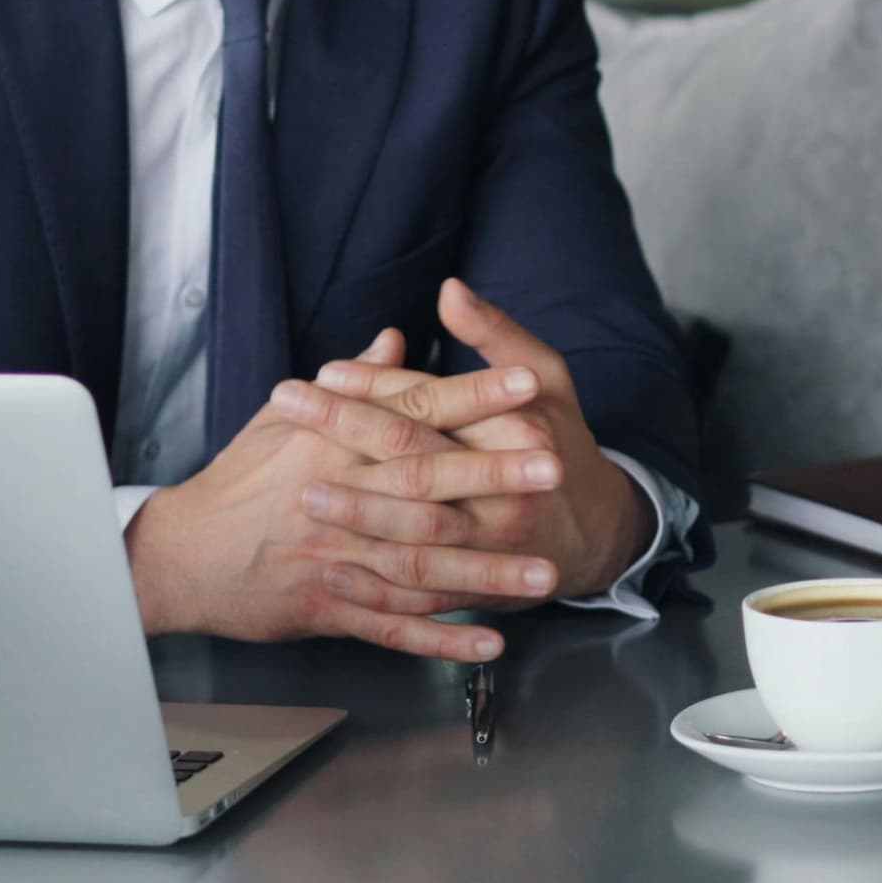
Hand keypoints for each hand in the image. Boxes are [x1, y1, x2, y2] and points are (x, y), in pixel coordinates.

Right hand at [127, 340, 552, 660]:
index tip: (530, 383)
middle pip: (428, 482)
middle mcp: (340, 495)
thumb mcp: (286, 418)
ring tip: (546, 571)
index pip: (417, 410)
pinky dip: (442, 637)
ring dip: (487, 571)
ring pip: (422, 564)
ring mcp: (336, 556)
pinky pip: (393, 626)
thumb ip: (354, 382)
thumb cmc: (239, 480)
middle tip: (557, 468)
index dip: (476, 396)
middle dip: (496, 475)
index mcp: (334, 440)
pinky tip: (490, 640)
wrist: (179, 555)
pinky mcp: (328, 607)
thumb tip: (396, 337)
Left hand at [276, 279, 656, 609]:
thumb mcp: (545, 376)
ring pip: (415, 534)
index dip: (377, 385)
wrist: (595, 530)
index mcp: (518, 430)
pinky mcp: (480, 588)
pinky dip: (375, 589)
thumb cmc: (560, 439)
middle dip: (346, 434)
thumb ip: (496, 334)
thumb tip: (449, 289)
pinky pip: (421, 593)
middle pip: (416, 462)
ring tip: (300, 491)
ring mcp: (492, 546)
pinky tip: (331, 571)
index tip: (324, 371)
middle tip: (286, 411)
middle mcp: (506, 490)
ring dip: (356, 513)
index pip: (434, 402)